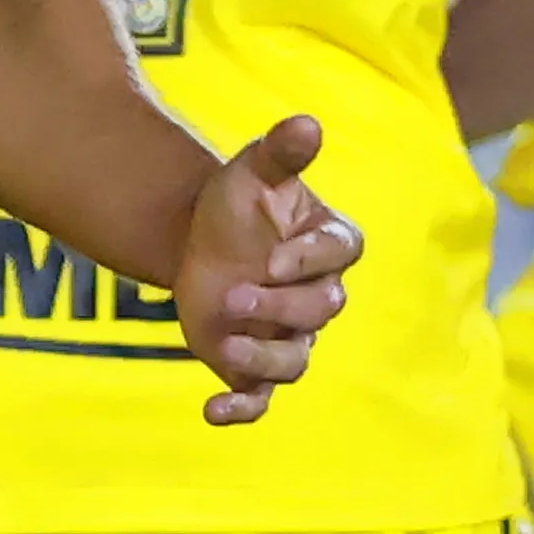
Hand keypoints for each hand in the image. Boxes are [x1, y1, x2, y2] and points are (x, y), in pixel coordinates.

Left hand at [172, 115, 362, 427]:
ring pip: (294, 362)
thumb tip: (307, 122)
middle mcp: (317, 295)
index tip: (271, 258)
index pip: (339, 256)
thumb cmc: (234, 205)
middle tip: (231, 297)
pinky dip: (241, 409)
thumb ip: (280, 153)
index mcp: (328, 244)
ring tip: (223, 343)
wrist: (194, 242)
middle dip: (277, 308)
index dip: (308, 261)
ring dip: (261, 358)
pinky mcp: (254, 365)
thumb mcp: (250, 172)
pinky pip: (260, 398)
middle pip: (319, 312)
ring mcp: (288, 335)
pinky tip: (212, 411)